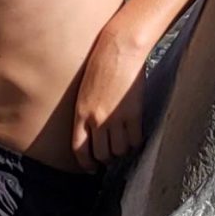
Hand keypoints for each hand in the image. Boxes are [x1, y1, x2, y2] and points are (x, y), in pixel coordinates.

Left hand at [71, 28, 149, 169]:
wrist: (119, 48)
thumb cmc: (101, 64)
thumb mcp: (85, 89)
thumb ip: (87, 110)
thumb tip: (93, 129)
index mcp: (80, 112)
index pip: (79, 148)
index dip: (85, 163)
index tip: (91, 168)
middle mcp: (96, 119)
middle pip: (100, 154)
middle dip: (106, 159)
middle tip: (111, 157)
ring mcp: (115, 118)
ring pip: (119, 150)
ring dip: (122, 151)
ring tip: (123, 144)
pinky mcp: (133, 114)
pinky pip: (135, 140)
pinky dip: (135, 142)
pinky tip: (135, 136)